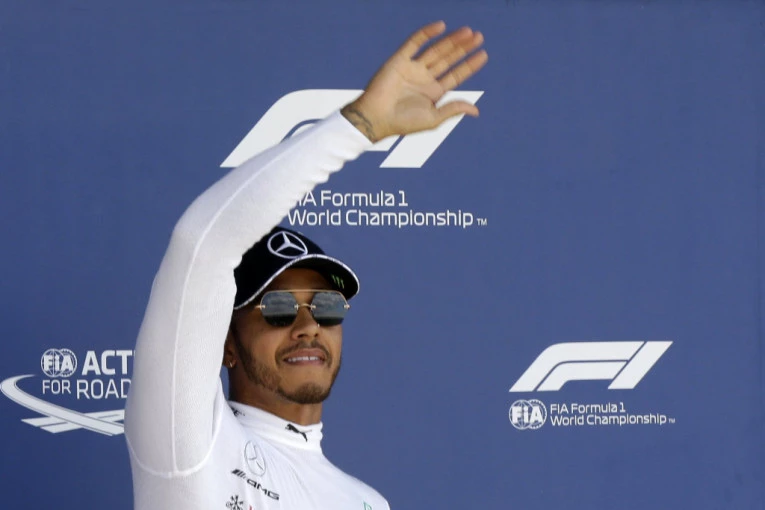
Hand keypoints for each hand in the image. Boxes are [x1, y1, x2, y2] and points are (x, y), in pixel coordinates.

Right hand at [341, 21, 487, 141]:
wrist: (376, 118)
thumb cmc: (403, 123)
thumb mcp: (433, 118)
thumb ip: (453, 109)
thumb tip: (476, 111)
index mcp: (432, 93)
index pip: (455, 75)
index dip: (469, 65)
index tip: (484, 54)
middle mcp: (424, 78)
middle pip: (448, 59)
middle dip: (463, 48)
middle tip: (479, 36)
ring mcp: (412, 68)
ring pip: (436, 49)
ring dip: (451, 40)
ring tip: (468, 32)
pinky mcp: (399, 60)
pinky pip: (415, 42)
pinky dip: (427, 33)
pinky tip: (441, 26)